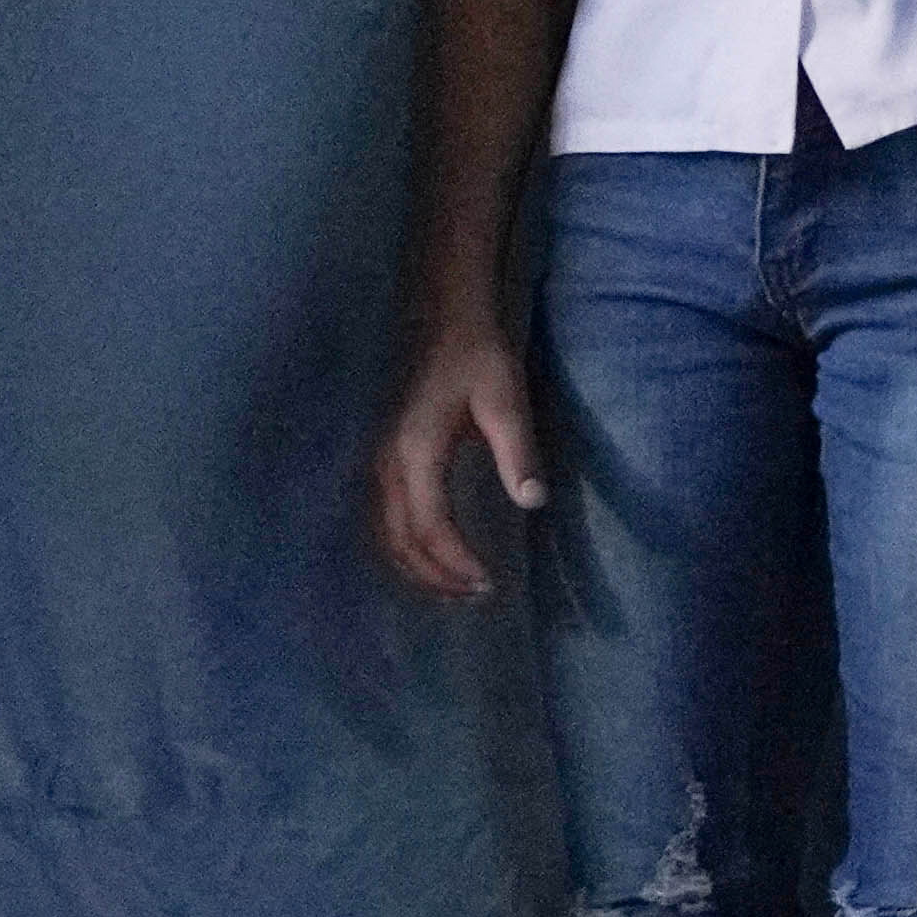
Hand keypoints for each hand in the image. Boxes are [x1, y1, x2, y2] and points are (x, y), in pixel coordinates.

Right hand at [368, 324, 548, 601]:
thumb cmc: (479, 359)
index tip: (488, 583)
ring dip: (418, 566)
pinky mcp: (387, 457)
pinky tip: (433, 556)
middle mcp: (389, 463)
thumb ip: (518, 452)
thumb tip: (533, 502)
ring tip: (457, 587)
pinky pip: (386, 517)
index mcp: (416, 452)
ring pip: (386, 532)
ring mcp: (382, 460)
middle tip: (478, 595)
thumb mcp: (507, 402)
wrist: (447, 321)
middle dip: (436, 574)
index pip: (429, 525)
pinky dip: (406, 546)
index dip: (455, 561)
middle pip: (400, 539)